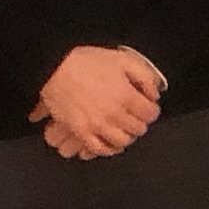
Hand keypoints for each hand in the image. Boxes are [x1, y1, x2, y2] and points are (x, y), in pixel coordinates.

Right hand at [33, 44, 162, 156]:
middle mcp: (114, 114)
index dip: (151, 109)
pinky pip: (99, 149)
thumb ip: (144, 77)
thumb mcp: (123, 59)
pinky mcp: (80, 132)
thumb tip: (154, 94)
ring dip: (126, 136)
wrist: (54, 67)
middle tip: (135, 116)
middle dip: (140, 122)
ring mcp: (97, 126)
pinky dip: (108, 149)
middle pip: (138, 129)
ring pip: (122, 142)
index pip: (150, 114)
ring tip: (123, 128)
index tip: (146, 106)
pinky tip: (110, 142)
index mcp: (126, 96)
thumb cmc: (88, 61)